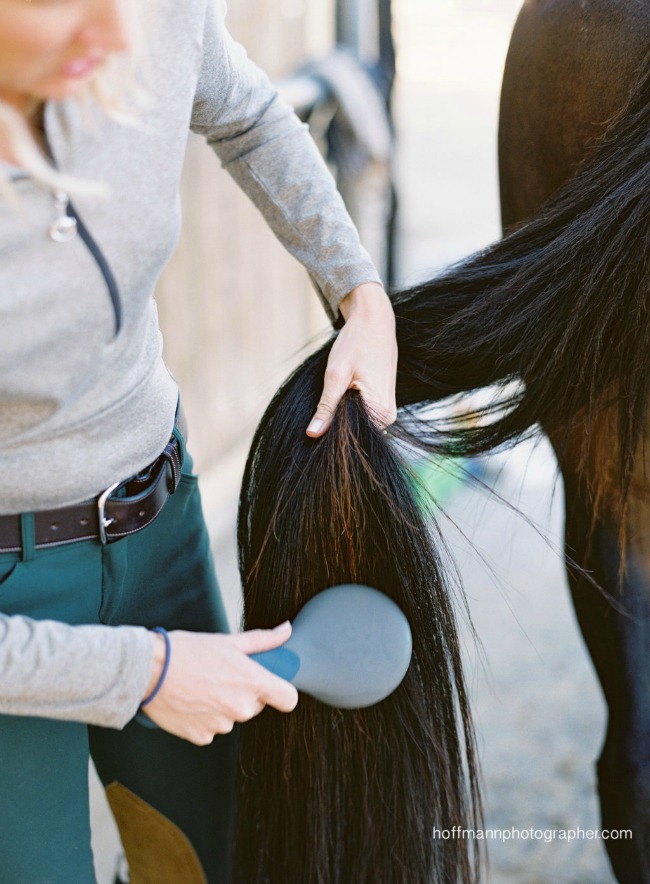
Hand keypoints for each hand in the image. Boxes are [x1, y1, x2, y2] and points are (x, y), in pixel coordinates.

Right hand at [141, 623, 298, 744]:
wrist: (149, 670)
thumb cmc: (187, 651)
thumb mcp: (229, 641)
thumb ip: (263, 640)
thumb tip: (285, 630)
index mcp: (253, 682)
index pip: (288, 699)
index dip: (281, 692)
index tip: (272, 687)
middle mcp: (241, 708)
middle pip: (256, 705)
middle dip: (244, 693)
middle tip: (221, 676)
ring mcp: (221, 725)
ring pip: (232, 717)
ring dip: (222, 706)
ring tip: (201, 686)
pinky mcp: (202, 737)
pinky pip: (211, 729)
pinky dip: (204, 718)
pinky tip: (190, 700)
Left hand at [306, 282, 396, 436]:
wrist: (375, 321)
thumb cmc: (357, 343)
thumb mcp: (336, 374)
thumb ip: (326, 406)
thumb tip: (313, 434)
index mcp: (380, 411)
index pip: (351, 435)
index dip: (330, 429)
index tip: (317, 417)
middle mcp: (388, 416)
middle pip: (354, 430)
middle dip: (335, 420)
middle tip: (329, 394)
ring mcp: (387, 411)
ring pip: (356, 422)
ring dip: (341, 412)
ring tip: (339, 387)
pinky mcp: (382, 404)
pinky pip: (361, 414)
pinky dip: (347, 406)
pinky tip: (344, 390)